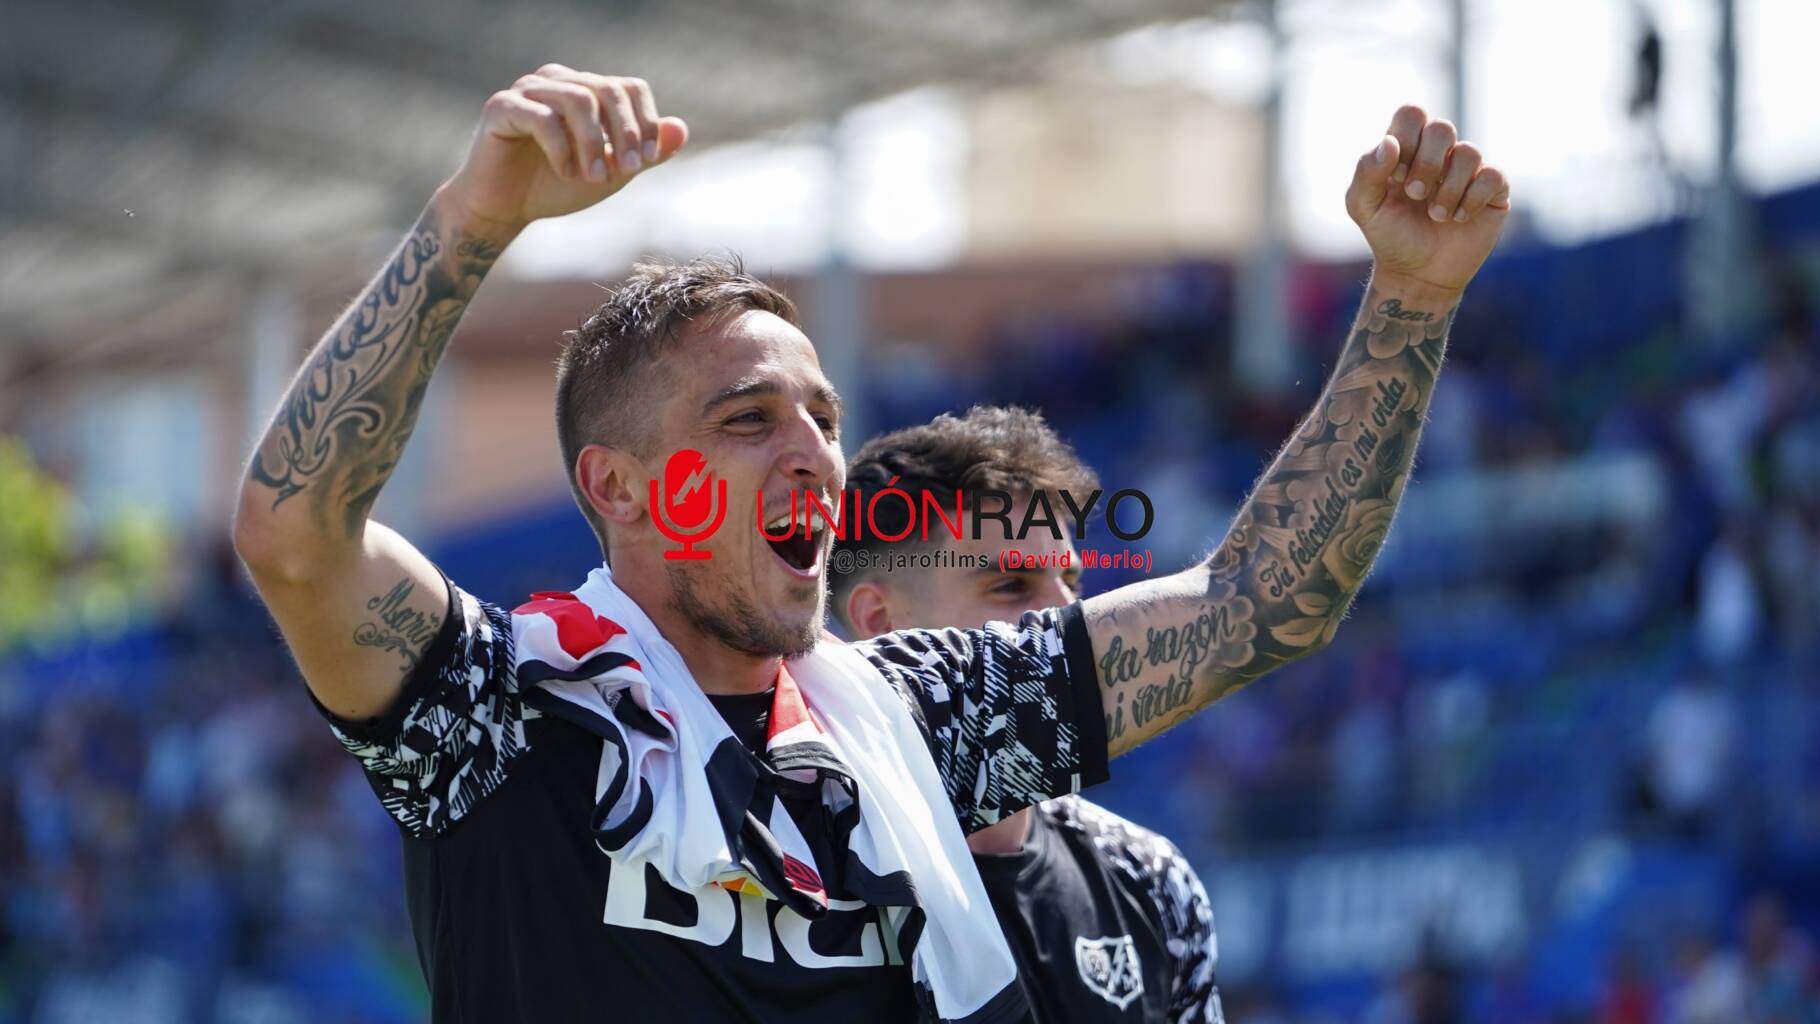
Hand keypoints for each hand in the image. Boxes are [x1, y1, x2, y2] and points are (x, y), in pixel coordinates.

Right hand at [437, 64, 689, 233]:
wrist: (504, 208)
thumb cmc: (556, 186)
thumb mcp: (611, 173)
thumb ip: (644, 153)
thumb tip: (681, 129)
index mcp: (586, 90)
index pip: (629, 87)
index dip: (645, 122)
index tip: (645, 161)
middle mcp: (559, 81)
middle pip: (608, 89)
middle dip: (626, 132)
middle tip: (628, 169)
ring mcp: (529, 90)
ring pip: (578, 99)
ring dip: (594, 144)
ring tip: (594, 178)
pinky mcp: (502, 106)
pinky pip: (543, 118)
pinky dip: (562, 149)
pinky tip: (565, 173)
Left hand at [1347, 105, 1509, 297]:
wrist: (1418, 274)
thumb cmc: (1389, 235)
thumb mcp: (1364, 207)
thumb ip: (1366, 172)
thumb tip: (1389, 142)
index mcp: (1407, 148)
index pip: (1412, 114)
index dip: (1406, 138)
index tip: (1396, 175)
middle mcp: (1440, 153)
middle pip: (1442, 128)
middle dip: (1426, 164)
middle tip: (1415, 194)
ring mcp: (1468, 170)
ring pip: (1469, 152)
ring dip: (1448, 189)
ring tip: (1437, 215)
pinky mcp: (1493, 189)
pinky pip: (1493, 176)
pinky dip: (1473, 199)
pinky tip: (1460, 218)